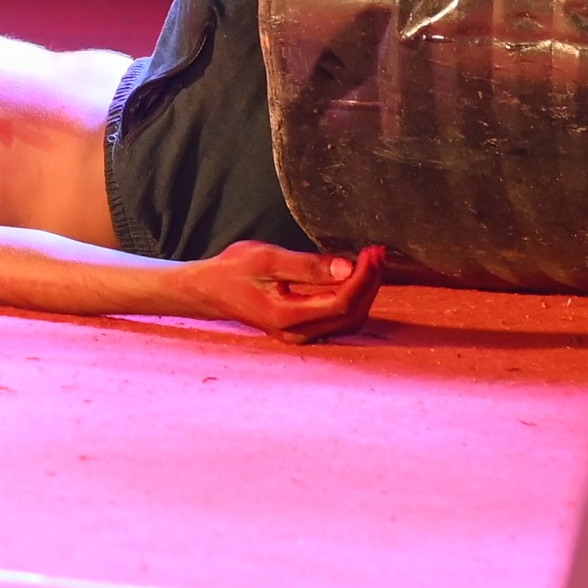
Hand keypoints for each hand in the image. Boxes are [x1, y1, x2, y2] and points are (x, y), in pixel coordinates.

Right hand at [186, 239, 383, 342]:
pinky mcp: (303, 331)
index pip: (342, 303)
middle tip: (377, 252)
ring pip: (349, 321)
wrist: (210, 291)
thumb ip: (307, 266)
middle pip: (351, 315)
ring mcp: (301, 336)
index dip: (363, 278)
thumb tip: (346, 267)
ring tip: (371, 262)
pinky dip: (353, 299)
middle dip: (370, 283)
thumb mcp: (267, 259)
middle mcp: (298, 334)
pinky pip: (339, 320)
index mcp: (288, 317)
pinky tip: (355, 277)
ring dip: (365, 292)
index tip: (371, 251)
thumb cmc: (234, 270)